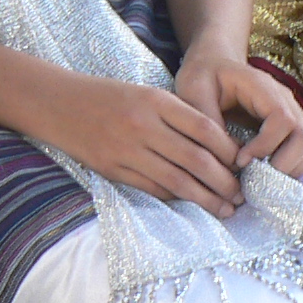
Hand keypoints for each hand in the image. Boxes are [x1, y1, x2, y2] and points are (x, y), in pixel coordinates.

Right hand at [33, 69, 244, 214]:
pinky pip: (152, 189)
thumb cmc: (110, 96)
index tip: (243, 163)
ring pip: (177, 181)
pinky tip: (192, 204)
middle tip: (242, 194)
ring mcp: (127, 150)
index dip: (228, 149)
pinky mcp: (113, 170)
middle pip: (195, 159)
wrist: (59, 103)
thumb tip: (218, 146)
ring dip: (206, 198)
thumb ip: (178, 115)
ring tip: (225, 209)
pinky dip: (176, 198)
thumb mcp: (147, 93)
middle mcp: (143, 125)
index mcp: (156, 100)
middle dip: (224, 180)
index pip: (204, 128)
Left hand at [176, 51, 302, 178]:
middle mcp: (285, 99)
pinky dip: (298, 165)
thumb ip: (208, 122)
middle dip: (282, 165)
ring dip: (293, 169)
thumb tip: (228, 159)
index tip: (240, 161)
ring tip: (262, 179)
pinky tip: (271, 173)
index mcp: (262, 86)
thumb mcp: (193, 91)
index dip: (265, 145)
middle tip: (253, 179)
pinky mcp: (294, 124)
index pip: (282, 118)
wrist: (213, 66)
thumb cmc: (202, 77)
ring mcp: (294, 111)